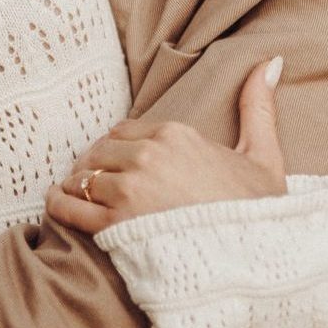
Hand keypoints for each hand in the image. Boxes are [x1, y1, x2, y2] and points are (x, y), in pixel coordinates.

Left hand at [47, 55, 287, 232]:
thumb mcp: (265, 157)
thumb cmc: (262, 216)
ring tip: (71, 193)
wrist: (259, 265)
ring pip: (83, 177)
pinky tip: (56, 204)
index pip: (125, 132)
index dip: (117, 147)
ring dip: (75, 184)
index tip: (115, 162)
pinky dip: (59, 204)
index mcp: (177, 135)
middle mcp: (148, 156)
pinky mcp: (114, 226)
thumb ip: (258, 107)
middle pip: (101, 153)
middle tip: (88, 180)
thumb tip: (271, 61)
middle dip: (94, 166)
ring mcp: (129, 190)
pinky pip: (70, 207)